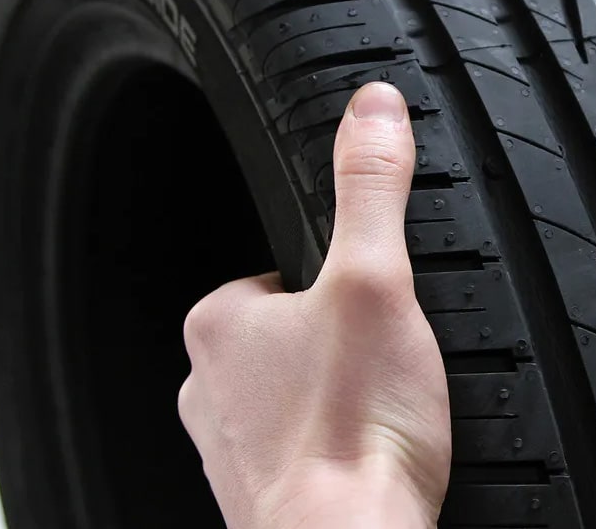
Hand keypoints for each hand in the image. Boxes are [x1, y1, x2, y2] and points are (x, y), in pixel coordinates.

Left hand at [178, 83, 450, 528]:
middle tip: (389, 365)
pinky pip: (305, 448)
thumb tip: (371, 105)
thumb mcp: (376, 279)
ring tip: (383, 414)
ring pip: (298, 393)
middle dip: (345, 343)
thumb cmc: (354, 431)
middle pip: (295, 331)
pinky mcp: (259, 497)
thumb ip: (371, 187)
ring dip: (342, 398)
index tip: (376, 310)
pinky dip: (337, 449)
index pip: (285, 268)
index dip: (345, 282)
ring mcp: (228, 448)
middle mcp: (207, 386)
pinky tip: (372, 456)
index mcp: (220, 321)